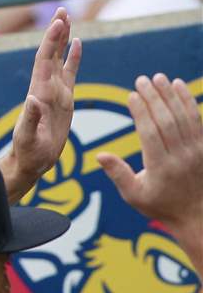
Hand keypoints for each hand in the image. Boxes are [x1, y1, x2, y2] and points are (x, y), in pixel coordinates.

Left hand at [0, 8, 82, 202]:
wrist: (30, 162)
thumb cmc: (29, 153)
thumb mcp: (28, 139)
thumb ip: (29, 119)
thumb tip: (32, 98)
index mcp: (40, 94)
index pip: (45, 62)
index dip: (51, 42)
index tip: (57, 22)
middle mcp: (46, 89)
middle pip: (51, 54)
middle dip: (56, 33)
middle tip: (61, 10)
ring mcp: (55, 93)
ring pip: (60, 60)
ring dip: (63, 39)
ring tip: (66, 18)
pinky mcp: (63, 100)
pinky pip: (70, 73)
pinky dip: (73, 58)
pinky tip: (77, 44)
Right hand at [97, 74, 202, 267]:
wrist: (197, 215)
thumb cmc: (160, 205)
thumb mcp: (134, 195)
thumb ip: (118, 174)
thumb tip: (100, 155)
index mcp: (160, 167)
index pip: (150, 133)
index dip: (141, 111)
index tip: (131, 95)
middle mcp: (181, 156)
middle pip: (167, 120)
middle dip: (154, 97)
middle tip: (142, 80)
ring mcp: (196, 150)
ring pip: (184, 116)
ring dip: (171, 95)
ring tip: (159, 78)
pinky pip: (197, 119)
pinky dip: (188, 101)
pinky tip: (179, 86)